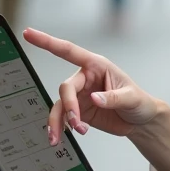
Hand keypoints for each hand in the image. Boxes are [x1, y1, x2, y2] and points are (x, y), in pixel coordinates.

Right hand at [22, 28, 161, 144]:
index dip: (48, 41)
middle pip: (65, 88)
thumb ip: (113, 98)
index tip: (28, 34)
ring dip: (59, 121)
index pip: (69, 51)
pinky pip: (62, 118)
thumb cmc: (140, 102)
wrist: (140, 122)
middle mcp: (85, 78)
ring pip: (59, 105)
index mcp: (96, 65)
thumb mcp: (132, 98)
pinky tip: (67, 136)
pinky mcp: (78, 111)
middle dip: (68, 106)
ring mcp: (79, 96)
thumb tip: (94, 98)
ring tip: (62, 136)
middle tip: (76, 123)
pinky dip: (61, 128)